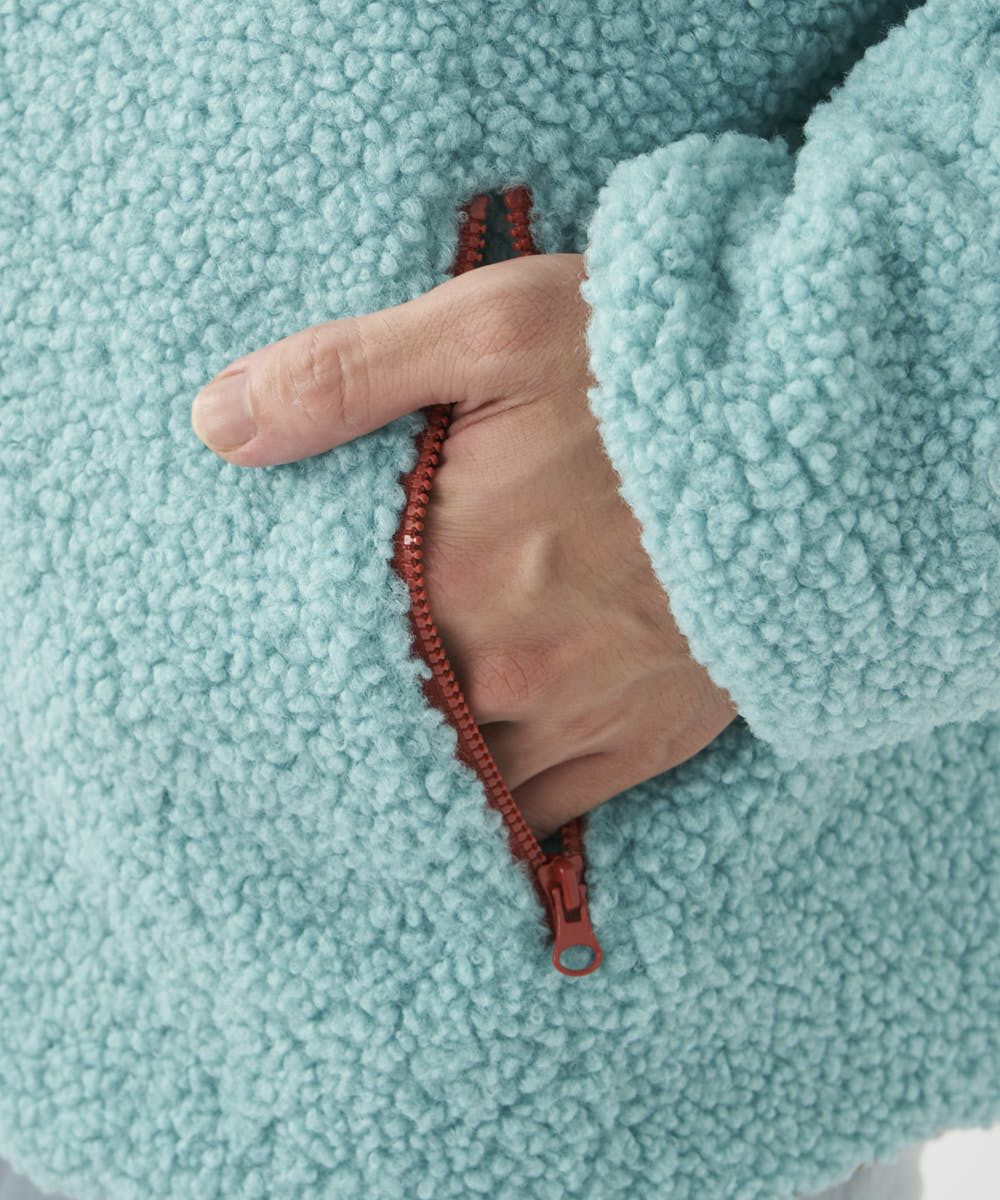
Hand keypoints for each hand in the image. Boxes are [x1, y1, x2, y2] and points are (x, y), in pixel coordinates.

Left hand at [191, 254, 736, 837]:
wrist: (819, 435)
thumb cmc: (648, 370)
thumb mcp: (492, 327)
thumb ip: (346, 376)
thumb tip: (215, 423)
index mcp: (449, 567)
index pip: (324, 644)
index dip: (287, 656)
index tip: (259, 661)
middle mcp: (504, 664)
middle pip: (388, 723)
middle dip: (348, 721)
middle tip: (303, 727)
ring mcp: (578, 716)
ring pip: (460, 780)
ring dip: (420, 772)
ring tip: (382, 766)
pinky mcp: (643, 741)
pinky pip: (545, 812)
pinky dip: (501, 808)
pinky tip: (475, 795)